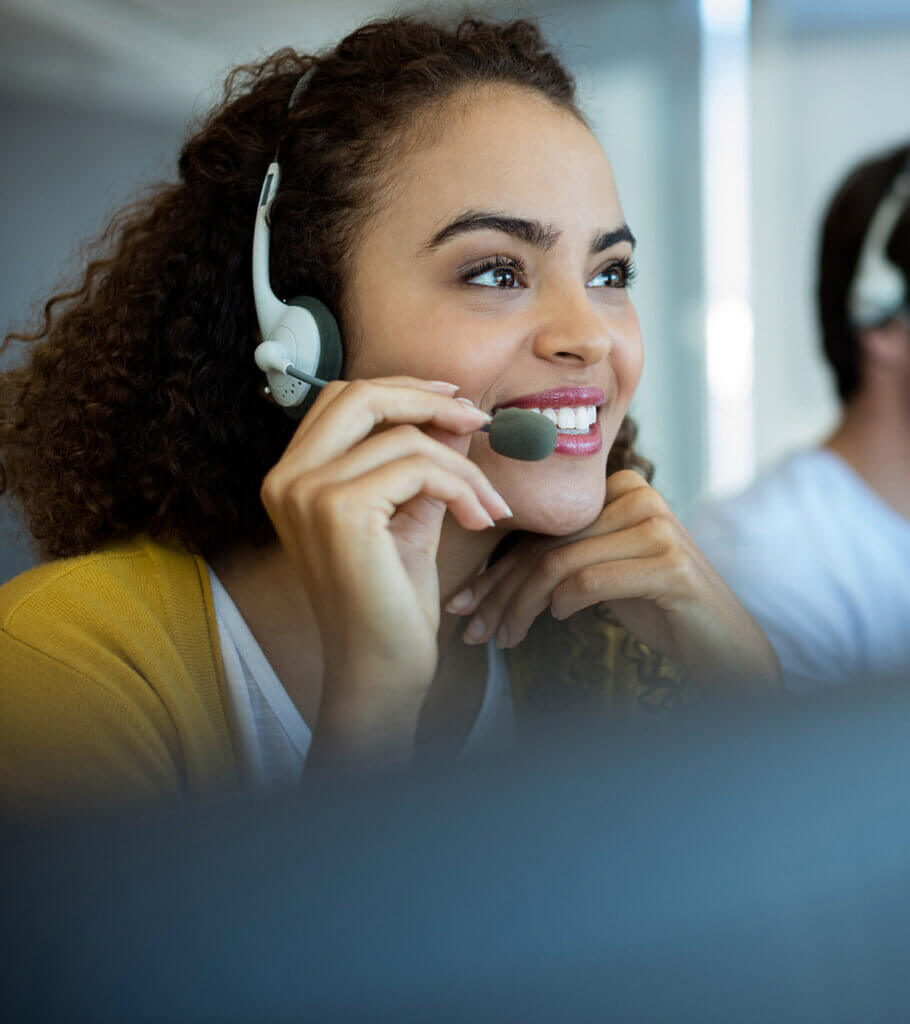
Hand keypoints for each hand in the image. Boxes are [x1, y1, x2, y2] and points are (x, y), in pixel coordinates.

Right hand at [260, 376, 511, 757]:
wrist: (380, 668)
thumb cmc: (391, 600)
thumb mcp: (408, 517)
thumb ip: (422, 464)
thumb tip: (455, 415)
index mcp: (292, 478)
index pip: (343, 400)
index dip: (402, 391)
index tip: (454, 404)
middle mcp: (287, 479)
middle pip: (360, 395)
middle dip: (427, 399)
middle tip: (478, 421)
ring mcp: (308, 493)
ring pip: (404, 437)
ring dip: (463, 465)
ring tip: (489, 504)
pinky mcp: (340, 511)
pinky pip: (420, 469)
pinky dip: (462, 488)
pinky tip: (480, 519)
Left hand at [447, 470, 780, 687]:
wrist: (723, 643)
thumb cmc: (656, 606)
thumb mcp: (603, 572)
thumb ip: (562, 558)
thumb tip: (487, 580)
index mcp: (619, 489)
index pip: (542, 530)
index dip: (496, 569)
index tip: (462, 603)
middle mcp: (639, 496)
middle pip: (546, 545)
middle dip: (499, 592)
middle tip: (470, 629)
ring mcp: (657, 527)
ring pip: (560, 564)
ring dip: (521, 607)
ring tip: (502, 639)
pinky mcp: (669, 564)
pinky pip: (591, 580)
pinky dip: (564, 603)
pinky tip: (555, 621)